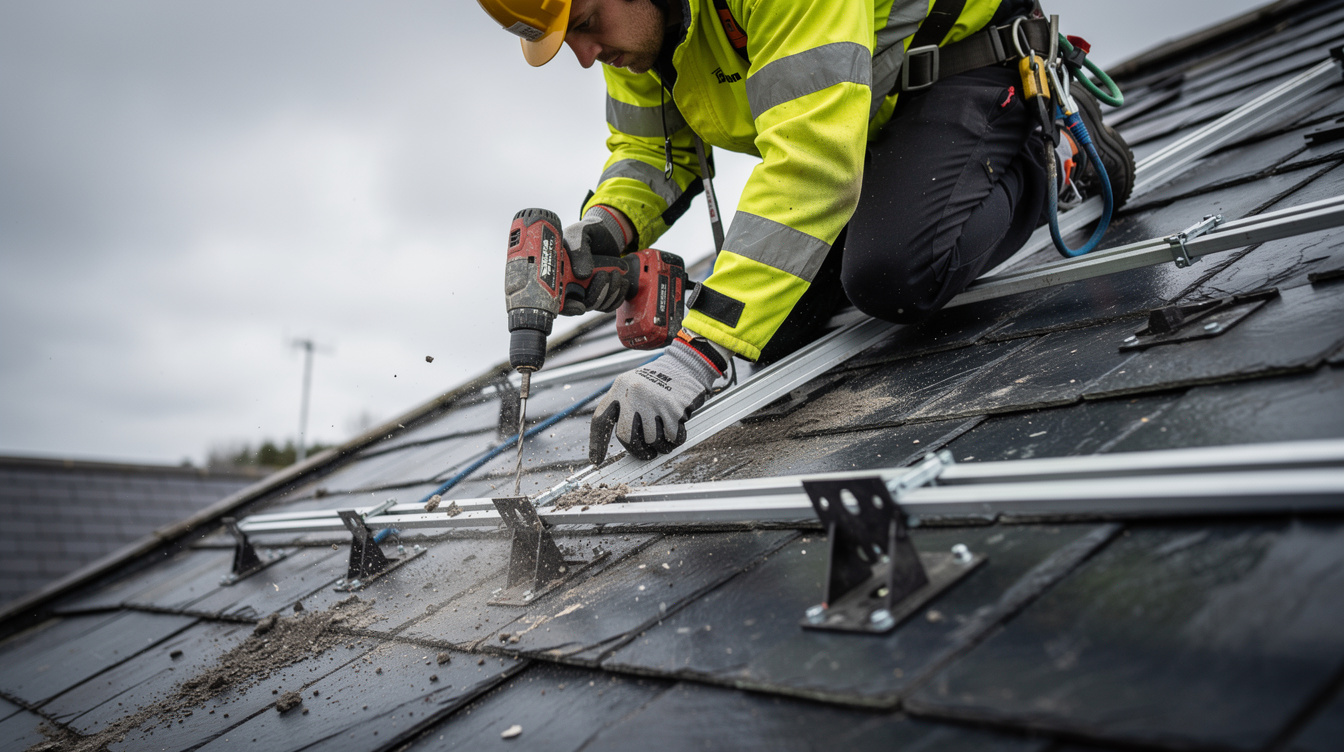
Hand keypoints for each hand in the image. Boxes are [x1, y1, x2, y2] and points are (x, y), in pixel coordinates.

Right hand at [561, 206, 630, 315]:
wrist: (606, 231)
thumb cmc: (587, 231)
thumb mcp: (579, 234)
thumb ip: (579, 251)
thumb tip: (582, 275)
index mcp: (558, 274)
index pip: (558, 300)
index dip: (568, 308)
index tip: (580, 307)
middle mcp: (571, 286)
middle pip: (583, 305)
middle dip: (597, 294)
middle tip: (605, 275)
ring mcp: (587, 291)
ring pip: (599, 305)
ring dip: (611, 292)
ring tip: (615, 273)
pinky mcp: (602, 292)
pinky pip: (611, 304)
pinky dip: (619, 295)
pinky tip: (623, 281)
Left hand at [589, 336, 727, 463]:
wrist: (686, 365)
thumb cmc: (658, 381)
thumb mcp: (632, 386)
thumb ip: (622, 408)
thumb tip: (622, 442)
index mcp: (619, 389)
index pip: (601, 421)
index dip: (597, 444)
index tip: (596, 460)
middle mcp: (633, 396)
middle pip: (626, 437)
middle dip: (637, 451)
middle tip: (646, 454)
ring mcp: (653, 403)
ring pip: (651, 440)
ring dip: (660, 444)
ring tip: (665, 433)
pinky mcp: (673, 409)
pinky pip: (672, 438)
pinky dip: (675, 439)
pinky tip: (677, 427)